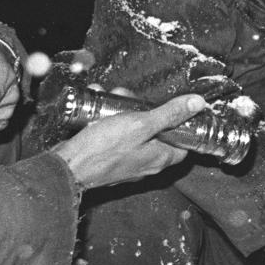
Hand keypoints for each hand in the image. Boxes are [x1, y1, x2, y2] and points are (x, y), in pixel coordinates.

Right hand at [54, 94, 207, 188]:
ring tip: (112, 97)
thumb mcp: (140, 124)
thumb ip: (169, 114)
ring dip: (123, 113)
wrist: (66, 167)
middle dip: (145, 111)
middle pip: (156, 133)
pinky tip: (98, 109)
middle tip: (131, 98)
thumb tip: (198, 103)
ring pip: (133, 132)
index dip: (182, 124)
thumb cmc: (103, 149)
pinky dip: (108, 121)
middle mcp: (146, 164)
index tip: (174, 107)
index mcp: (160, 158)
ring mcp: (126, 163)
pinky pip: (114, 137)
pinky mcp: (108, 160)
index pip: (184, 143)